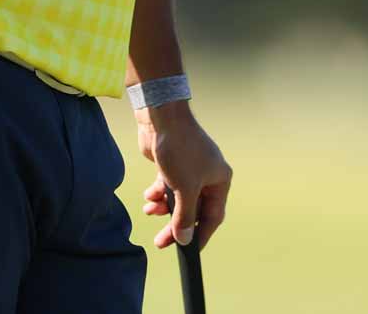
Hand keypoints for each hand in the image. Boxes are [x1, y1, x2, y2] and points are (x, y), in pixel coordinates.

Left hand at [136, 101, 231, 250]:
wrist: (161, 118)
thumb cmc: (180, 150)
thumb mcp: (184, 188)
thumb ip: (185, 216)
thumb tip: (185, 240)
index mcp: (220, 180)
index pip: (213, 216)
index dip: (200, 235)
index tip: (188, 250)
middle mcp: (208, 175)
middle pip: (193, 209)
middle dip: (176, 224)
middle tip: (161, 242)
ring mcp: (190, 169)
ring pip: (178, 199)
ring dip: (164, 208)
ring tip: (149, 211)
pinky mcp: (173, 164)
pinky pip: (167, 187)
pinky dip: (157, 194)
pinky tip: (148, 197)